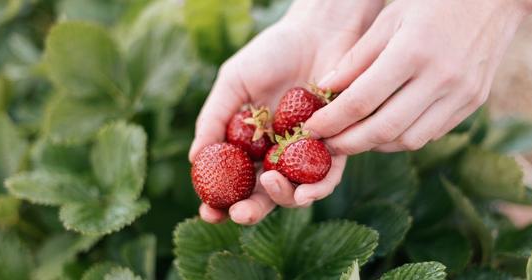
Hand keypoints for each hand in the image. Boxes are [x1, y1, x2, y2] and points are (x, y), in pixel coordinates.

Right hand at [189, 0, 383, 224]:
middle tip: (240, 214)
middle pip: (263, 194)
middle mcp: (277, 153)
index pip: (233, 180)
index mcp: (250, 142)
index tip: (208, 211)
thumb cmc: (271, 53)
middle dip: (250, 211)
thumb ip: (214, 118)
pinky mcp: (337, 144)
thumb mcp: (234, 82)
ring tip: (271, 185)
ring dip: (283, 198)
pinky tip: (306, 191)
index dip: (219, 201)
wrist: (317, 32)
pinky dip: (318, 187)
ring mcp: (306, 152)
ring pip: (296, 191)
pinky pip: (329, 175)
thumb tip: (194, 159)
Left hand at [304, 0, 531, 154]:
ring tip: (354, 137)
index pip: (361, 101)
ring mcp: (461, 94)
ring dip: (376, 145)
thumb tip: (324, 90)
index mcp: (412, 52)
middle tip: (327, 144)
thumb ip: (356, 58)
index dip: (331, 120)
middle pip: (383, 130)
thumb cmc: (432, 2)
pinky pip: (431, 133)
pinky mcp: (473, 103)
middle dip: (348, 143)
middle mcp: (439, 78)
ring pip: (408, 140)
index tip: (311, 128)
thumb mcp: (389, 19)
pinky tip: (385, 129)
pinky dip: (403, 138)